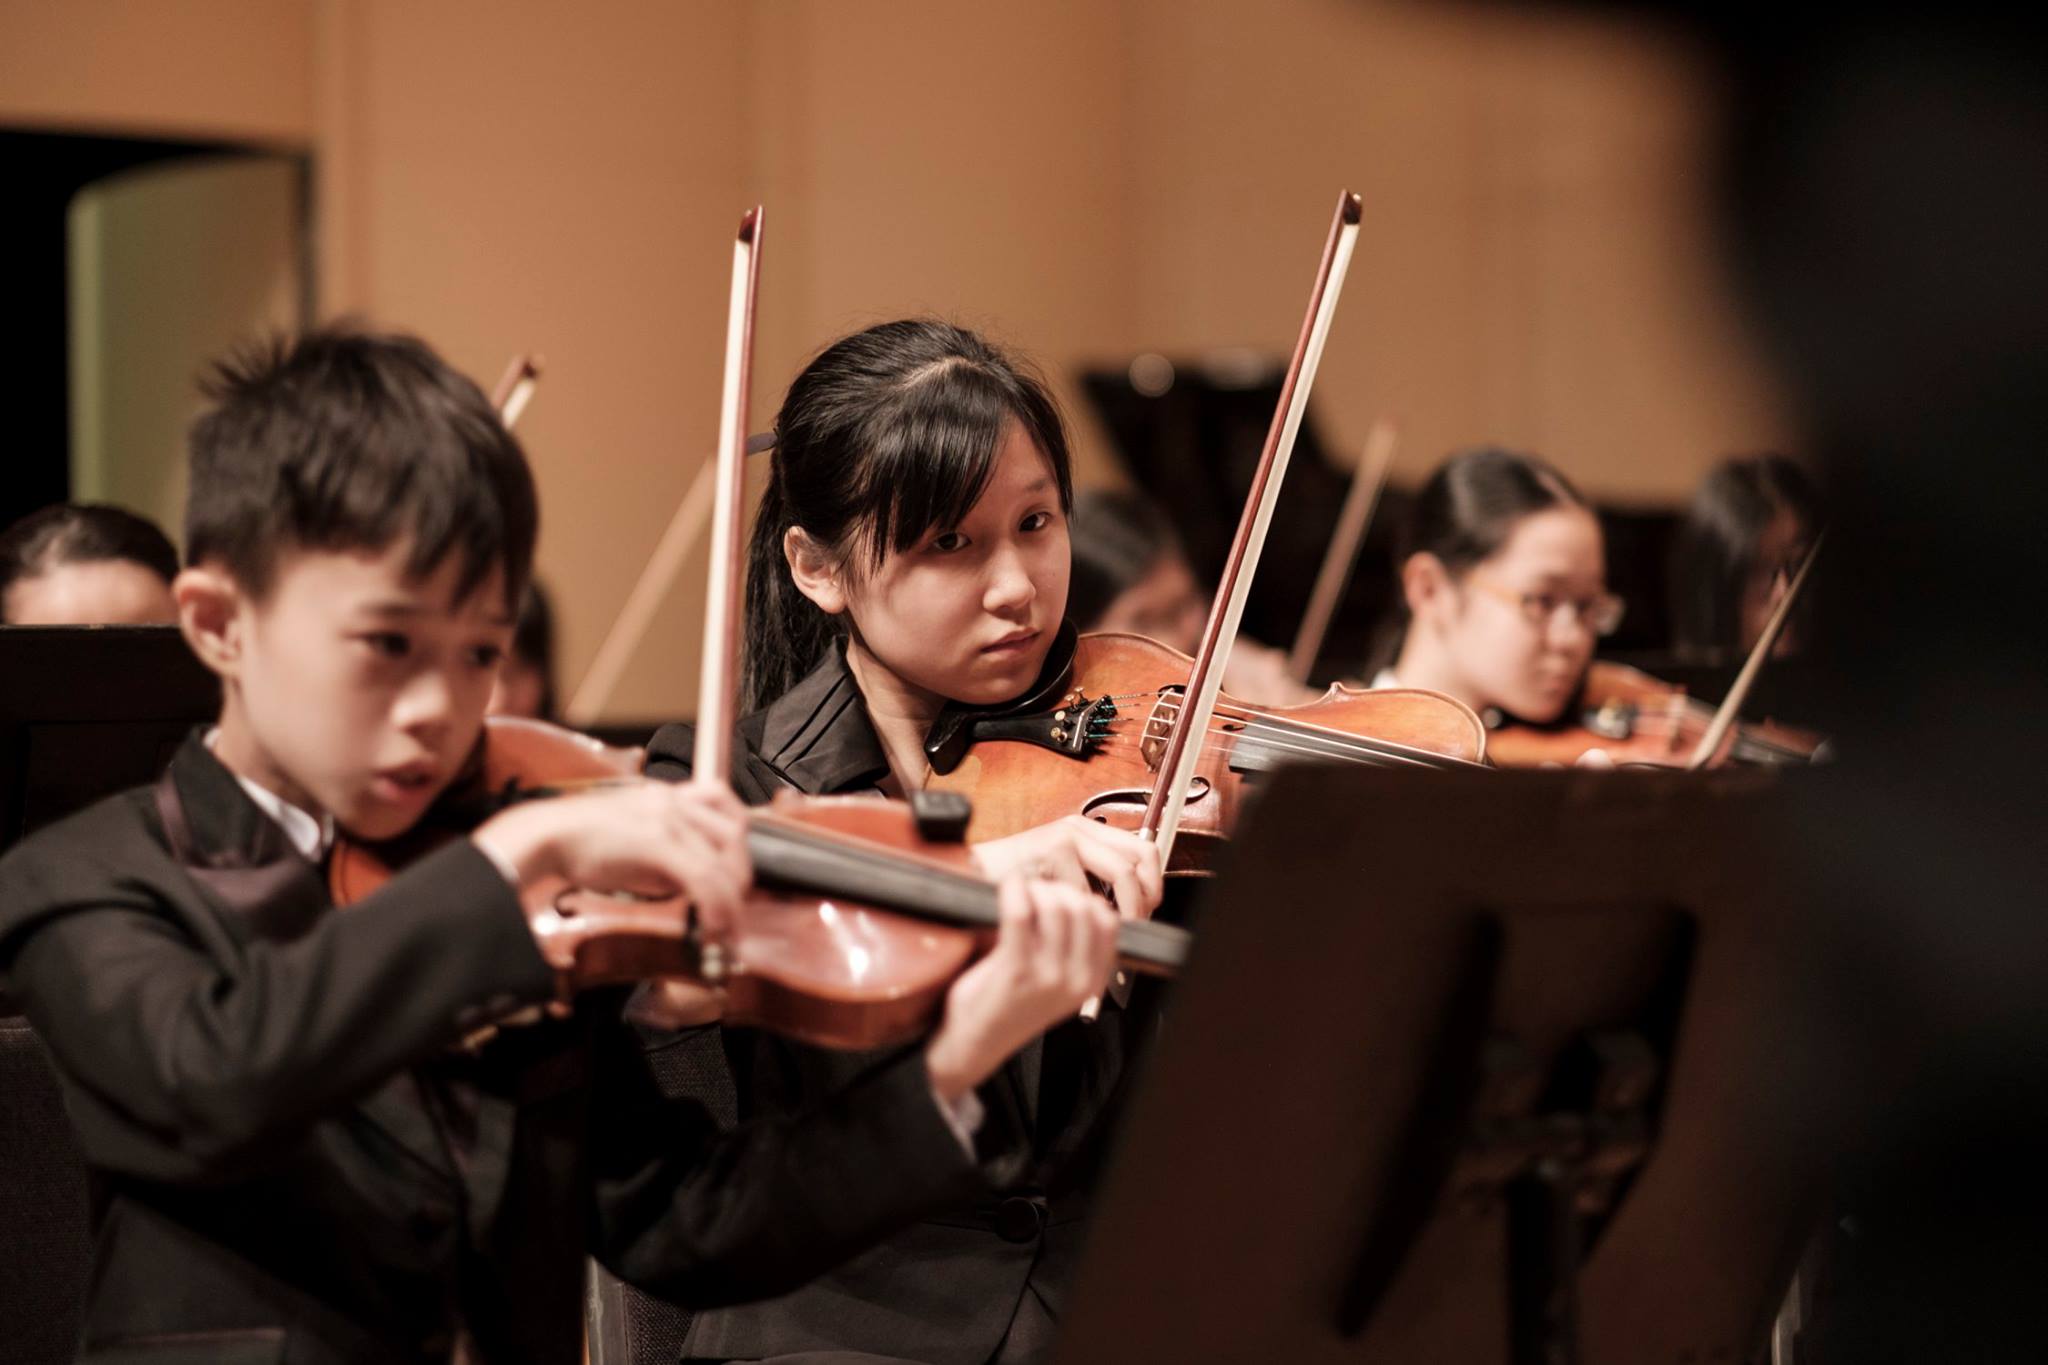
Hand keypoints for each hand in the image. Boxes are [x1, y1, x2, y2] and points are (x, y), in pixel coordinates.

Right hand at [473, 779, 750, 940]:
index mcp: (669, 795)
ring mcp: (668, 819)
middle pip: (734, 837)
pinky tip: (710, 928)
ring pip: (723, 863)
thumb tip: (688, 886)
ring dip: (731, 903)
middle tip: (733, 913)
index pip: (726, 807)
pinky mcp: (658, 843)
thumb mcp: (633, 838)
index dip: (738, 846)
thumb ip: (664, 856)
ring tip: (725, 932)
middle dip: (740, 880)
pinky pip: (703, 879)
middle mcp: (674, 801)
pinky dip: (714, 908)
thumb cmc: (579, 842)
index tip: (735, 878)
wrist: (543, 836)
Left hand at [922, 876, 1118, 1100]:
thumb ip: (1075, 950)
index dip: (1082, 899)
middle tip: (1034, 892)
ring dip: (1035, 890)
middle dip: (1057, 890)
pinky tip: (1007, 888)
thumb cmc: (1012, 1004)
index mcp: (1091, 982)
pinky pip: (1020, 913)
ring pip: (1055, 906)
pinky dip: (1013, 892)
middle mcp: (1076, 981)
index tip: (1058, 898)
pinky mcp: (1016, 971)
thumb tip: (1076, 898)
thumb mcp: (1059, 983)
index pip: (1108, 922)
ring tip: (1019, 894)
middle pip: (1082, 908)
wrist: (977, 1043)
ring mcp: (1048, 977)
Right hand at [970, 815, 1163, 920]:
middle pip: (1137, 861)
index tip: (1147, 909)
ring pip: (1120, 875)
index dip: (1152, 883)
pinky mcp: (1049, 853)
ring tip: (1110, 931)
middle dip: (1143, 899)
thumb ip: (1093, 877)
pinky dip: (1083, 915)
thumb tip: (1137, 903)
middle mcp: (1077, 828)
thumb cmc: (1014, 880)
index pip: (1142, 849)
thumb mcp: (1061, 871)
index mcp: (1084, 830)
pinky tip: (1074, 927)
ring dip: (1122, 910)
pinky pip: (1085, 892)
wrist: (971, 876)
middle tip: (1136, 924)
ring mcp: (1064, 838)